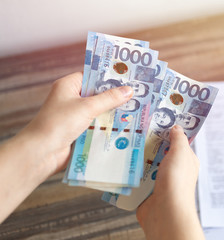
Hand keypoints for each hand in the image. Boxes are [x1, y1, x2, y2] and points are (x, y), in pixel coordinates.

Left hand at [0, 72, 132, 221]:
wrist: (42, 152)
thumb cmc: (59, 123)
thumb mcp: (87, 107)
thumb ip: (109, 99)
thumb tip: (129, 90)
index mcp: (68, 86)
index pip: (92, 76)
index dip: (109, 77)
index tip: (128, 78)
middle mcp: (71, 99)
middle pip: (97, 94)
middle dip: (115, 96)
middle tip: (137, 94)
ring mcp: (75, 116)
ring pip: (99, 111)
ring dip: (113, 112)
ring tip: (136, 110)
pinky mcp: (79, 131)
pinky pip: (97, 125)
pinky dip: (108, 125)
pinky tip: (124, 126)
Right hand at [136, 126, 204, 239]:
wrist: (165, 212)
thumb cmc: (176, 182)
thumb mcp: (180, 153)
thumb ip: (178, 139)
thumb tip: (176, 127)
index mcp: (186, 161)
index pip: (178, 142)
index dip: (169, 131)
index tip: (157, 120)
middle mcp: (174, 170)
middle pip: (160, 151)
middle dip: (150, 143)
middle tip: (137, 130)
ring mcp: (160, 180)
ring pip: (147, 163)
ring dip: (139, 157)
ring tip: (126, 142)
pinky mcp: (148, 189)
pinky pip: (138, 176)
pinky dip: (132, 171)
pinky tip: (123, 162)